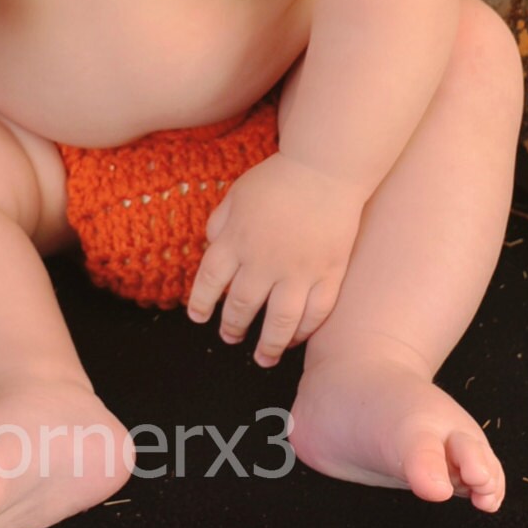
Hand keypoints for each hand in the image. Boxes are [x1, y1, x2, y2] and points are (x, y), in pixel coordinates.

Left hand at [186, 154, 363, 365]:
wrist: (325, 168)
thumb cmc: (277, 178)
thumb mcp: (236, 194)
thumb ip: (220, 223)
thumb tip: (211, 249)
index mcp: (235, 240)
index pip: (209, 282)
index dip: (200, 303)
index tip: (198, 317)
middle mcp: (263, 262)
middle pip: (241, 306)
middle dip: (232, 328)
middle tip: (230, 338)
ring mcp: (298, 272)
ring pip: (278, 322)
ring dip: (267, 346)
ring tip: (262, 358)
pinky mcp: (328, 275)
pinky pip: (315, 314)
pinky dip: (304, 332)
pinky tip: (295, 340)